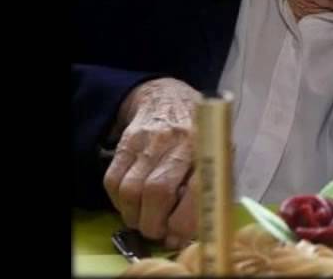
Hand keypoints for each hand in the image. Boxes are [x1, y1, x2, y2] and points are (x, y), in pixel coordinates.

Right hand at [103, 78, 200, 241]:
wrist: (170, 97)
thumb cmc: (201, 134)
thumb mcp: (218, 154)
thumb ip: (209, 190)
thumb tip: (189, 232)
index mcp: (209, 148)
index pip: (196, 190)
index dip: (184, 222)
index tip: (180, 235)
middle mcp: (179, 142)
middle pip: (157, 192)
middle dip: (155, 224)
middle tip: (159, 231)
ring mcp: (149, 140)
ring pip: (132, 190)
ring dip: (135, 216)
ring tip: (144, 220)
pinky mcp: (126, 142)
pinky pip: (113, 181)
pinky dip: (119, 202)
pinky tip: (131, 204)